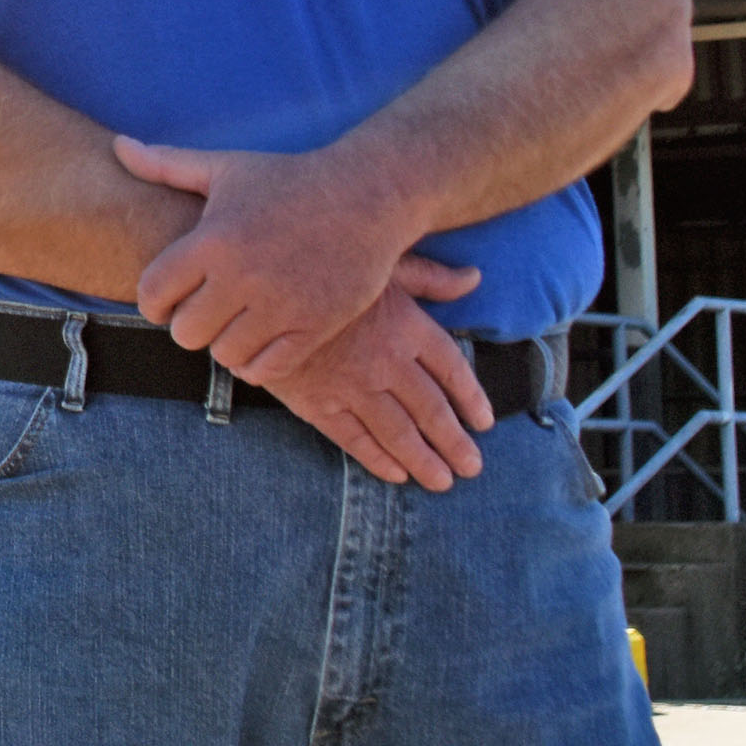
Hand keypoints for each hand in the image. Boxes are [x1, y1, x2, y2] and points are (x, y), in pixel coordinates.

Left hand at [120, 136, 439, 387]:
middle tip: (204, 312)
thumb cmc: (289, 180)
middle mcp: (243, 276)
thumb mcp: (226, 168)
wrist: (368, 196)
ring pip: (224, 355)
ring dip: (223, 345)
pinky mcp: (314, 328)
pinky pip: (266, 370)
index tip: (168, 297)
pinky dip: (256, 363)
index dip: (153, 301)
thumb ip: (166, 165)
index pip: (153, 293)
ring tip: (233, 324)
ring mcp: (280, 305)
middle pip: (185, 333)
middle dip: (188, 325)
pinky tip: (259, 341)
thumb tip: (117, 147)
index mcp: (214, 239)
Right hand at [262, 277, 498, 490]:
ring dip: (423, 461)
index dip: (471, 399)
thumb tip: (473, 277)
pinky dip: (377, 460)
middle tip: (472, 467)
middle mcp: (386, 362)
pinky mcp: (317, 404)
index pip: (452, 370)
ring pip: (398, 433)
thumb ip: (430, 277)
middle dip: (454, 443)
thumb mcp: (382, 264)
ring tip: (442, 481)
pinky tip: (396, 475)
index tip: (484, 422)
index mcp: (407, 326)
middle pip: (431, 410)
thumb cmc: (326, 270)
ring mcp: (352, 387)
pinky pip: (355, 440)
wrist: (260, 291)